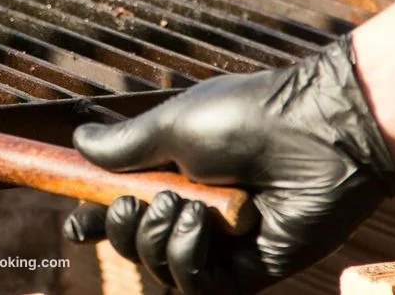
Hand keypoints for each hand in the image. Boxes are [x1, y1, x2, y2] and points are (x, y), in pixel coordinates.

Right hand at [63, 36, 394, 293]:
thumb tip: (79, 142)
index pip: (123, 208)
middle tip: (133, 203)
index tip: (77, 223)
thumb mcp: (172, 126)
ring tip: (181, 204)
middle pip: (132, 245)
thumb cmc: (247, 117)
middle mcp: (195, 211)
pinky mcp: (248, 270)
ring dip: (153, 240)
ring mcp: (222, 243)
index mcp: (175, 173)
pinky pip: (197, 285)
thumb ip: (124, 146)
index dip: (97, 220)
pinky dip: (186, 256)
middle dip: (119, 229)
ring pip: (159, 269)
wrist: (317, 132)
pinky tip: (200, 223)